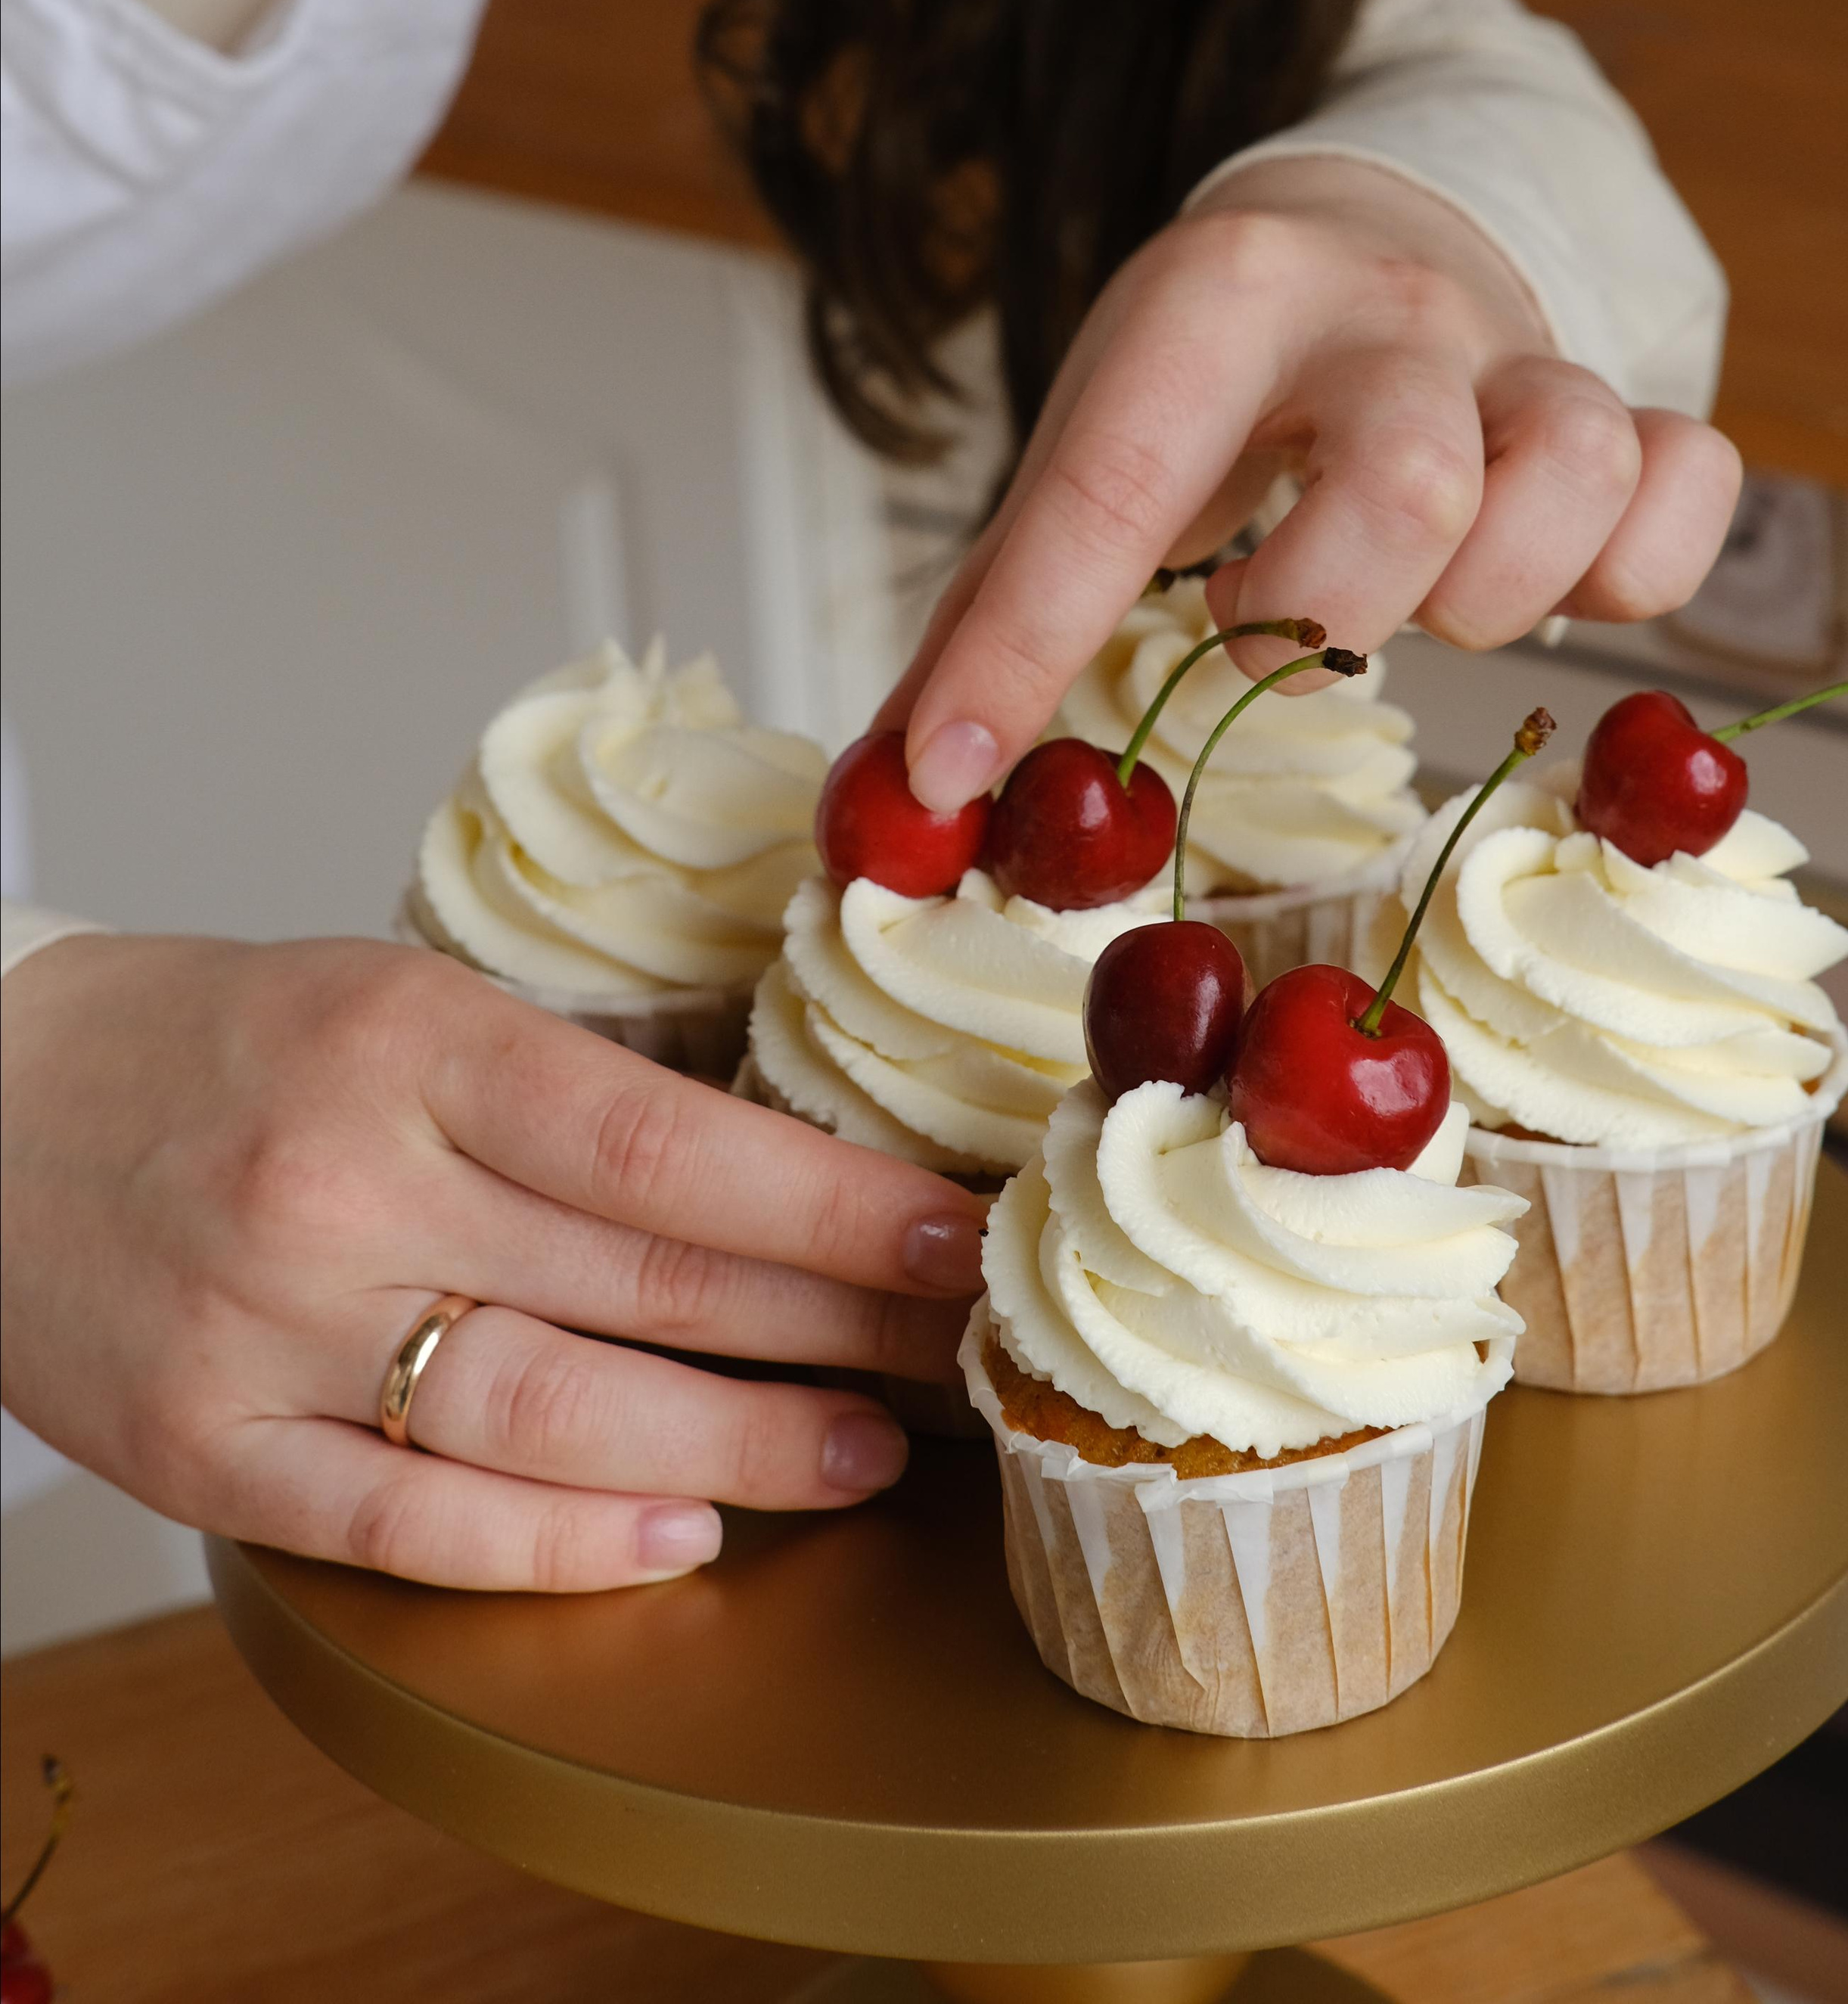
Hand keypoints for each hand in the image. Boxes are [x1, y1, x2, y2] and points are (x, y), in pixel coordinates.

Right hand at [0, 932, 985, 1590]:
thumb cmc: (222, 1041)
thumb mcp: (396, 997)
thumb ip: (557, 1082)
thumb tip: (773, 1171)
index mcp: (403, 1039)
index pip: (658, 1140)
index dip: (826, 1207)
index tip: (946, 1240)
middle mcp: (340, 1183)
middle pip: (634, 1281)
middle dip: (828, 1332)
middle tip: (951, 1361)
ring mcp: (265, 1328)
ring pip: (543, 1414)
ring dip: (730, 1449)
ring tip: (855, 1458)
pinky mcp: (204, 1450)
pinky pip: (404, 1521)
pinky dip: (551, 1542)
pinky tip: (674, 1536)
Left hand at [888, 157, 1740, 806]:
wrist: (1365, 231)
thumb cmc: (1209, 374)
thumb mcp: (1089, 439)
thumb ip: (992, 608)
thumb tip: (889, 796)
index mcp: (1212, 301)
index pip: (1112, 493)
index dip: (1029, 648)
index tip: (954, 771)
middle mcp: (1382, 312)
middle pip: (1405, 485)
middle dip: (1327, 611)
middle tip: (1271, 621)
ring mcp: (1523, 353)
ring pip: (1568, 478)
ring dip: (1486, 597)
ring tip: (1409, 597)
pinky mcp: (1634, 401)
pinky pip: (1691, 488)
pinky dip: (1635, 569)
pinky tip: (1546, 578)